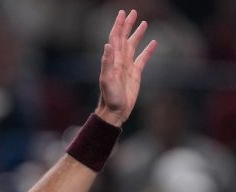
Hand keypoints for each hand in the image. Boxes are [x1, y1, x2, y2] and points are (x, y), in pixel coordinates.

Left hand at [95, 10, 156, 126]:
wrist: (115, 111)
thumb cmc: (109, 97)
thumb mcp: (107, 80)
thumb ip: (107, 62)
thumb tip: (108, 44)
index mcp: (113, 60)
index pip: (115, 38)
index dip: (118, 25)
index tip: (122, 13)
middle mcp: (119, 61)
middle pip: (124, 38)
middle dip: (127, 25)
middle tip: (132, 12)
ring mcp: (128, 67)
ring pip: (133, 46)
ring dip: (137, 34)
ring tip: (143, 22)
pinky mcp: (135, 74)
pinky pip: (143, 59)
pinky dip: (148, 50)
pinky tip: (154, 42)